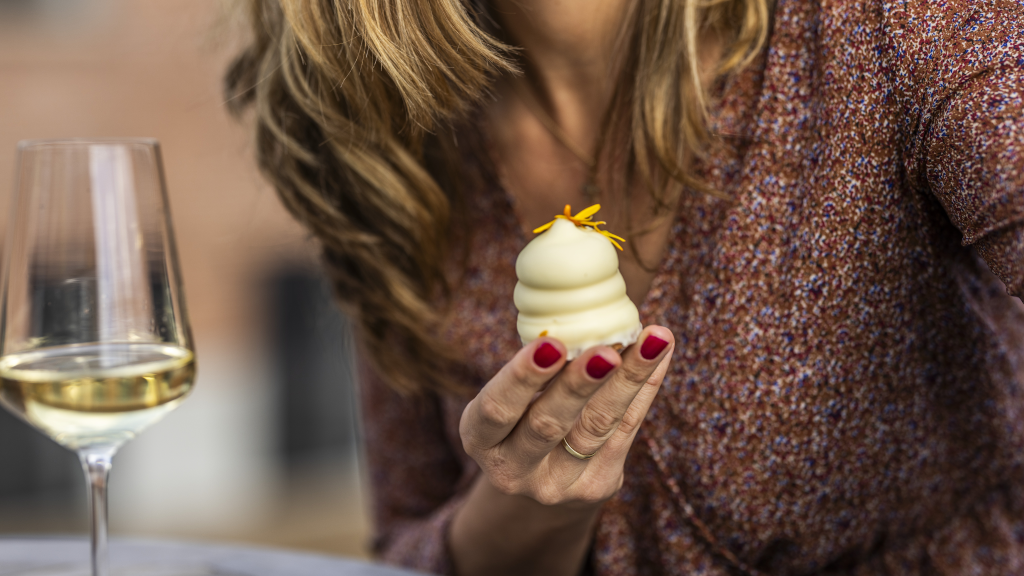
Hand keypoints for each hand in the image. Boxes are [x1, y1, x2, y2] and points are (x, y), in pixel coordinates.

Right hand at [459, 326, 673, 506]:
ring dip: (628, 380)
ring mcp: (557, 485)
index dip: (523, 378)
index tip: (552, 344)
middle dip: (578, 384)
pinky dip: (645, 387)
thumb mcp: (509, 398)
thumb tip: (582, 307)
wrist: (539, 478)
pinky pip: (626, 431)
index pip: (498, 409)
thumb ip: (536, 367)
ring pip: (597, 427)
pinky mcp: (596, 487)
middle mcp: (513, 470)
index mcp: (480, 440)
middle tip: (606, 351)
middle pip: (548, 424)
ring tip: (652, 343)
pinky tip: (660, 353)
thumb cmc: (520, 416)